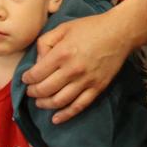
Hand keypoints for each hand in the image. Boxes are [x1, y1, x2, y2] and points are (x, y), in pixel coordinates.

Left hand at [22, 8, 136, 122]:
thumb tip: (38, 61)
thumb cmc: (91, 27)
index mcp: (62, 53)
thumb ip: (46, 42)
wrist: (119, 32)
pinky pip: (78, 106)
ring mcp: (85, 81)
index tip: (26, 78)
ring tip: (40, 101)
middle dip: (33, 92)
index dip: (27, 78)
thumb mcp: (64, 28)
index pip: (36, 74)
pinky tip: (56, 118)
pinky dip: (65, 115)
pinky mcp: (97, 88)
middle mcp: (72, 70)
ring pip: (58, 101)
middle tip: (31, 90)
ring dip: (45, 104)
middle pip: (45, 89)